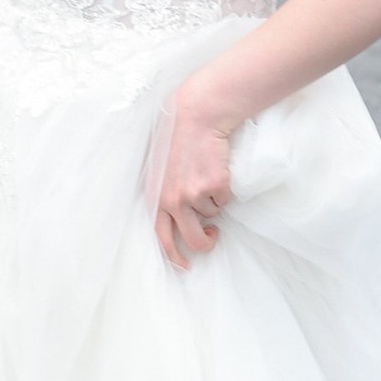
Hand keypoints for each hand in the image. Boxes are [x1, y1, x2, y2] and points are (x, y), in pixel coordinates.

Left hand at [154, 87, 234, 271]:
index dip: (174, 256)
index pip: (161, 237)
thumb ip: (163, 195)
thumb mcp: (158, 170)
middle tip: (213, 236)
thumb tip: (174, 220)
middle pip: (195, 240)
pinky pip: (225, 200)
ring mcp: (195, 195)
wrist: (195, 115)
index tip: (184, 265)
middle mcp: (173, 200)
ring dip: (213, 200)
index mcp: (156, 197)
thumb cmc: (175, 139)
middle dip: (207, 243)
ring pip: (212, 215)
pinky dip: (224, 188)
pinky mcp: (215, 186)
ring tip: (205, 174)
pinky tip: (215, 167)